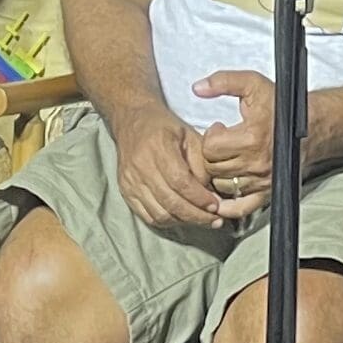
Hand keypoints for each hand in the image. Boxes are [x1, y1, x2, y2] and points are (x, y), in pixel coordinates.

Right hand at [111, 111, 230, 229]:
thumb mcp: (190, 136)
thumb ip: (201, 164)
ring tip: (202, 220)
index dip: (199, 198)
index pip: (180, 182)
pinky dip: (168, 221)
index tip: (216, 206)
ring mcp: (130, 182)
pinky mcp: (125, 191)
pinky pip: (148, 216)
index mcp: (158, 148)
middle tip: (215, 220)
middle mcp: (141, 167)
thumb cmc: (165, 128)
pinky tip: (182, 217)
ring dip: (184, 221)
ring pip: (159, 213)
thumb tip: (210, 193)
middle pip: (170, 202)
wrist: (132, 122)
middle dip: (196, 215)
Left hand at [191, 70, 274, 218]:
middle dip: (211, 154)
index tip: (219, 129)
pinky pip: (240, 208)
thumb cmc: (280, 106)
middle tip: (221, 144)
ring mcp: (262, 181)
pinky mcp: (267, 192)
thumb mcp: (252, 84)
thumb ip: (223, 82)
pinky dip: (227, 205)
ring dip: (218, 174)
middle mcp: (257, 163)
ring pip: (221, 186)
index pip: (210, 147)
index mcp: (251, 137)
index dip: (209, 136)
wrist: (310, 127)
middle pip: (213, 168)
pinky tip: (220, 197)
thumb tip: (197, 87)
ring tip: (226, 159)